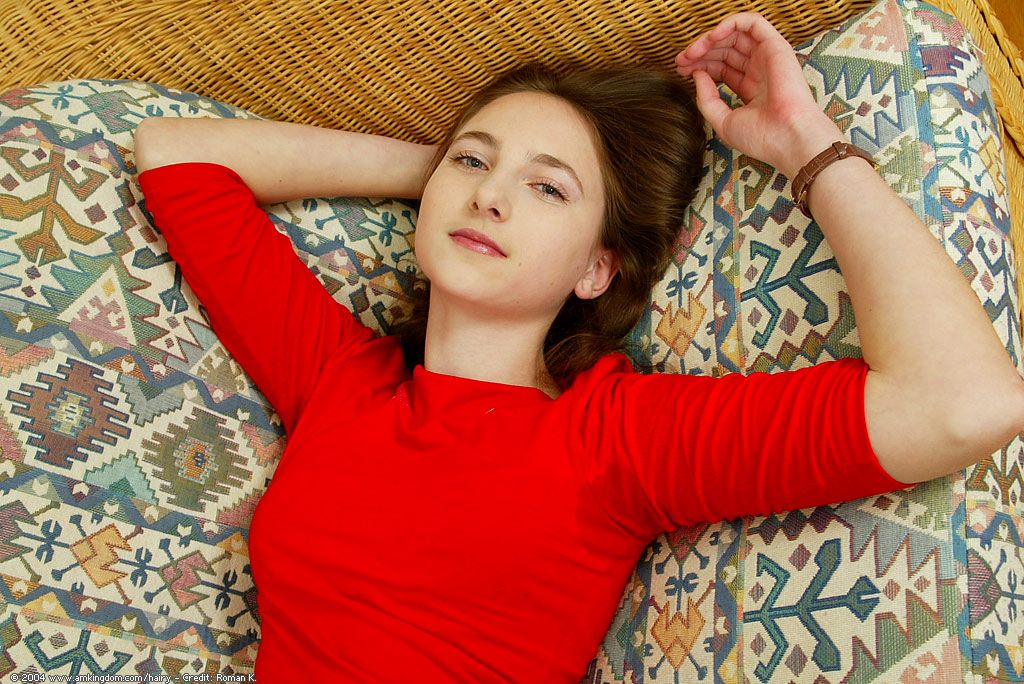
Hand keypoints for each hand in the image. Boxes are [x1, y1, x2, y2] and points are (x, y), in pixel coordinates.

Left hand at [675, 12, 841, 177]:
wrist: (787, 138)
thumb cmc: (761, 137)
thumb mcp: (722, 121)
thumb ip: (707, 99)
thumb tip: (697, 74)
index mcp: (750, 89)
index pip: (721, 67)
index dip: (699, 65)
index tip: (681, 70)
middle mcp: (759, 71)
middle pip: (725, 50)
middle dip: (700, 52)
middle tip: (681, 60)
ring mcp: (768, 58)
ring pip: (735, 35)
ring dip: (710, 38)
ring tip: (693, 51)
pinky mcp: (776, 46)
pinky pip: (753, 23)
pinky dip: (731, 23)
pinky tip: (713, 37)